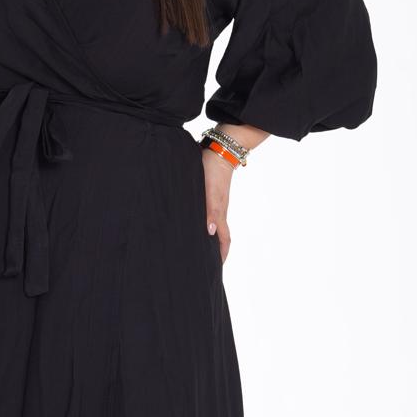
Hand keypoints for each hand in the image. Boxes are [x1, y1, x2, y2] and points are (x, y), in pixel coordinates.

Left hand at [202, 148, 234, 263]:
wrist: (219, 149)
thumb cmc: (213, 170)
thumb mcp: (210, 192)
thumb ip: (211, 212)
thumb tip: (210, 233)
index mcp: (220, 212)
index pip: (223, 239)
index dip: (222, 253)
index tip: (217, 267)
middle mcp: (218, 210)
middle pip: (218, 234)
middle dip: (214, 249)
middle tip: (205, 261)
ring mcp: (214, 202)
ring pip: (212, 224)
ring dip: (207, 237)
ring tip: (197, 246)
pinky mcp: (209, 193)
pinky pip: (207, 213)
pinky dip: (202, 222)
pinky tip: (192, 221)